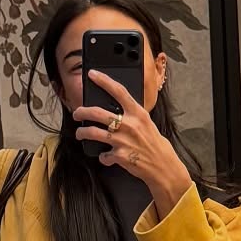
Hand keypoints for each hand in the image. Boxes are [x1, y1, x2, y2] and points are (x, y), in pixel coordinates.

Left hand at [73, 73, 191, 219]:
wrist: (163, 165)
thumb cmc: (154, 144)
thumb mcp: (146, 123)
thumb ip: (132, 115)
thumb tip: (116, 109)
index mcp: (138, 113)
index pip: (119, 91)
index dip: (104, 81)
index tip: (92, 74)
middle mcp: (129, 125)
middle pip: (97, 112)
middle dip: (82, 112)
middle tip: (77, 113)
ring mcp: (123, 140)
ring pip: (93, 132)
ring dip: (82, 133)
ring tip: (80, 134)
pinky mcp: (119, 156)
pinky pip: (103, 155)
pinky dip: (103, 157)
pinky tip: (106, 156)